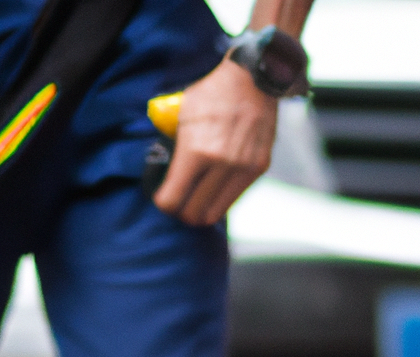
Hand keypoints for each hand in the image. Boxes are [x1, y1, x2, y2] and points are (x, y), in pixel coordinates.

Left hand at [153, 58, 277, 225]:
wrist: (253, 80)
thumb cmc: (212, 94)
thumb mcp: (182, 114)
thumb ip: (174, 145)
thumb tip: (166, 173)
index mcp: (196, 151)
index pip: (172, 198)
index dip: (163, 203)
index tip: (161, 198)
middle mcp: (221, 164)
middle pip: (194, 213)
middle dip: (182, 212)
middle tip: (178, 204)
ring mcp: (242, 169)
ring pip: (216, 212)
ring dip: (202, 211)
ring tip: (196, 201)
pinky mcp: (258, 169)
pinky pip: (234, 198)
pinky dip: (221, 199)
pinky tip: (214, 189)